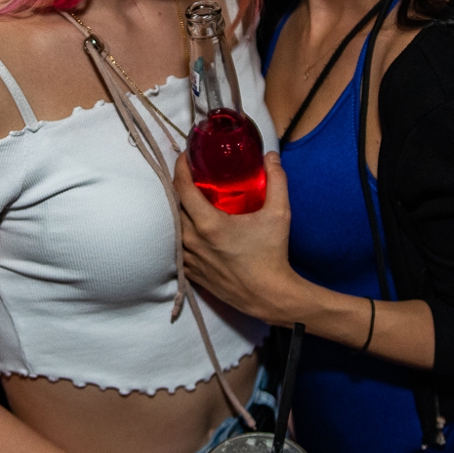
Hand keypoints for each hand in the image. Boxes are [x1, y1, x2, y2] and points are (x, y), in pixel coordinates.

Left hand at [176, 152, 302, 323]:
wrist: (269, 295)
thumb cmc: (272, 255)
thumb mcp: (279, 214)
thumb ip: (276, 181)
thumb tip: (271, 157)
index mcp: (208, 224)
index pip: (182, 187)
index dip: (180, 167)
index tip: (185, 157)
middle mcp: (193, 240)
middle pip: (174, 204)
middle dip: (180, 186)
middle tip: (191, 174)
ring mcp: (190, 258)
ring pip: (174, 226)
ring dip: (179, 210)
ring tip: (191, 198)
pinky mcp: (191, 272)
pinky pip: (178, 246)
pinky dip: (182, 233)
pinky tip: (192, 226)